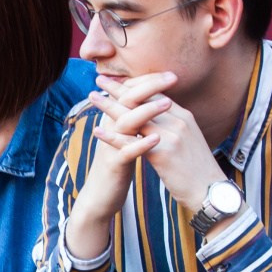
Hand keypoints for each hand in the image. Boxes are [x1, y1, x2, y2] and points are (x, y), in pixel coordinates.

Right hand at [63, 79, 171, 258]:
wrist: (100, 196)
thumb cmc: (118, 166)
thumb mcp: (126, 138)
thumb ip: (135, 120)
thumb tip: (152, 102)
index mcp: (115, 120)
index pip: (130, 91)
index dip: (148, 81)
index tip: (171, 74)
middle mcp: (110, 128)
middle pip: (127, 99)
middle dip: (150, 86)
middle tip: (172, 77)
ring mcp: (110, 146)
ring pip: (126, 121)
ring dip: (147, 111)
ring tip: (167, 103)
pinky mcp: (113, 164)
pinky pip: (126, 151)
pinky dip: (141, 144)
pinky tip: (156, 139)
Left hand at [93, 72, 220, 212]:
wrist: (212, 192)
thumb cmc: (198, 171)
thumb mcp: (188, 141)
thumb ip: (173, 128)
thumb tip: (158, 122)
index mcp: (184, 117)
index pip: (155, 94)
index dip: (135, 86)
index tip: (119, 81)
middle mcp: (178, 121)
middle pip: (143, 99)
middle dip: (119, 88)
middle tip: (100, 79)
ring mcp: (171, 135)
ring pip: (135, 116)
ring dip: (110, 106)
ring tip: (92, 98)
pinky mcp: (164, 153)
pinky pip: (133, 142)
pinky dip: (114, 137)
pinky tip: (98, 131)